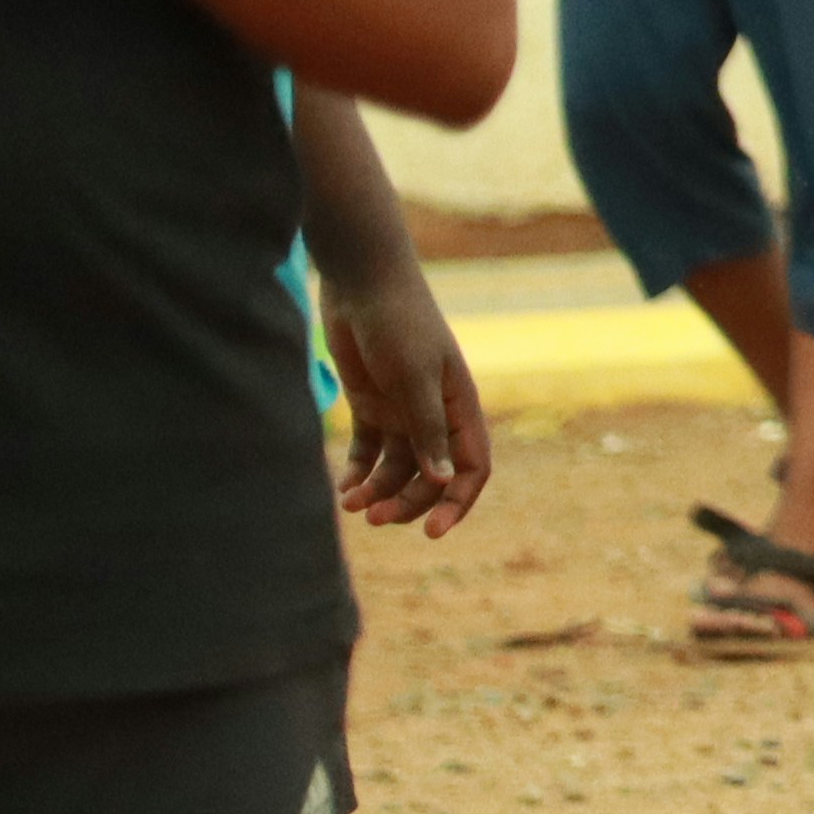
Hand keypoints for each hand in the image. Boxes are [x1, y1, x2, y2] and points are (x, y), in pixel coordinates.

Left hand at [329, 270, 491, 535]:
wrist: (359, 281)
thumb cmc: (397, 322)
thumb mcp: (414, 377)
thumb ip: (428, 429)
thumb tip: (443, 480)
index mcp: (460, 406)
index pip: (472, 467)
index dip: (458, 502)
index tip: (433, 532)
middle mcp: (435, 413)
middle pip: (431, 476)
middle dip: (408, 502)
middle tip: (375, 518)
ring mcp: (401, 410)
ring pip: (396, 469)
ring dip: (378, 491)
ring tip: (351, 503)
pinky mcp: (370, 404)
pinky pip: (367, 452)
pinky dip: (356, 473)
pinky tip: (341, 489)